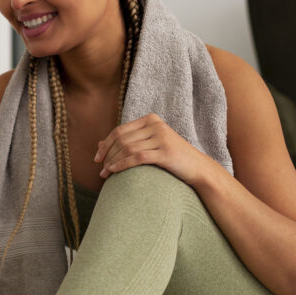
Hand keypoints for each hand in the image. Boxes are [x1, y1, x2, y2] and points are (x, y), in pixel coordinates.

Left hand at [93, 113, 214, 184]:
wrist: (198, 168)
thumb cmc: (171, 158)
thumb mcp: (149, 145)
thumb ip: (127, 142)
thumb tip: (99, 143)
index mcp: (151, 120)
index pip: (120, 131)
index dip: (105, 145)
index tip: (96, 159)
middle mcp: (156, 125)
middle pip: (121, 139)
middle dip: (107, 155)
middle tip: (101, 170)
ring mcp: (161, 137)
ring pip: (127, 148)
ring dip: (112, 162)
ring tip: (105, 174)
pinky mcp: (165, 152)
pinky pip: (137, 157)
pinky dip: (122, 164)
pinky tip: (114, 172)